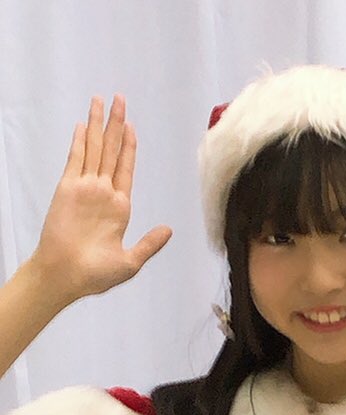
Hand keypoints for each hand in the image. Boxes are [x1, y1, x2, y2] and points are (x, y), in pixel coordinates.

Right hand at [30, 95, 171, 305]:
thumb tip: (168, 229)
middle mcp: (103, 193)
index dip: (128, 146)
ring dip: (96, 125)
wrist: (68, 276)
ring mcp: (85, 189)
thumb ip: (149, 243)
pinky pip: (75, 160)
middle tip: (119, 98)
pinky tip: (81, 125)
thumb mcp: (131, 261)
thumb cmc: (96, 274)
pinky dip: (78, 142)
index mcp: (119, 208)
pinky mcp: (68, 189)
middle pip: (110, 150)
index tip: (131, 126)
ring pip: (92, 149)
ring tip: (100, 100)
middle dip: (115, 124)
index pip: (125, 169)